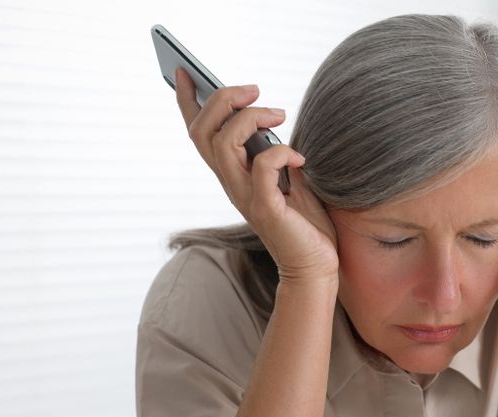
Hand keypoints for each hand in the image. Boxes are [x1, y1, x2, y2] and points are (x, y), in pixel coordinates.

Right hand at [174, 68, 338, 283]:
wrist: (315, 265)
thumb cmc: (304, 222)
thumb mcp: (288, 177)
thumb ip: (275, 152)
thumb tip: (273, 119)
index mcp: (233, 173)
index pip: (199, 133)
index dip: (186, 101)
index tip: (182, 71)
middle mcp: (231, 183)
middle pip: (203, 131)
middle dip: (222, 99)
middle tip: (254, 90)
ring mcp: (245, 197)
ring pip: (223, 143)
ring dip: (250, 118)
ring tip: (279, 115)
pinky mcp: (266, 210)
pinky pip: (261, 170)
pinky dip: (280, 153)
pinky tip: (299, 159)